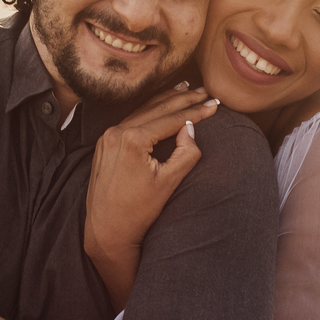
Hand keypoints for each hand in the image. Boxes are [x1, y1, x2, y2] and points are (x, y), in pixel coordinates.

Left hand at [84, 83, 219, 308]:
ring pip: (142, 111)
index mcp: (132, 139)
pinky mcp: (104, 143)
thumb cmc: (139, 211)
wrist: (107, 230)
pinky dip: (149, 111)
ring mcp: (107, 136)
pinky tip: (160, 104)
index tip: (216, 105)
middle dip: (183, 99)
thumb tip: (189, 128)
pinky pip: (131, 120)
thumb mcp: (169, 182)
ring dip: (166, 100)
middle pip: (157, 109)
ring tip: (186, 89)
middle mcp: (116, 132)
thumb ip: (186, 153)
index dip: (196, 111)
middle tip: (205, 92)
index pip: (171, 119)